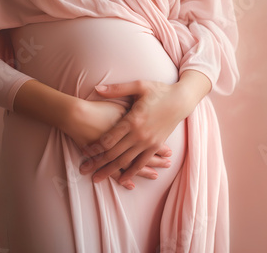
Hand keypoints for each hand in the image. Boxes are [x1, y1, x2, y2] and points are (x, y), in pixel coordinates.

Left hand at [79, 71, 211, 186]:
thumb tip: (96, 88)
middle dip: (98, 163)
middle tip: (84, 170)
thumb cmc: (159, 91)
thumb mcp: (138, 86)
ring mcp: (148, 142)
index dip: (95, 146)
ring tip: (97, 178)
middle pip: (114, 153)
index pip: (109, 138)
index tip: (84, 150)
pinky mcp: (156, 146)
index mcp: (133, 120)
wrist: (182, 100)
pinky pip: (142, 162)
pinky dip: (132, 173)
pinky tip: (123, 180)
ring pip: (126, 161)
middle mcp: (140, 134)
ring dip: (111, 171)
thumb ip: (117, 89)